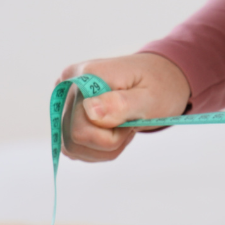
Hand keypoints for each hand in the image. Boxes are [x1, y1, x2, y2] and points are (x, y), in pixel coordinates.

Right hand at [57, 53, 190, 162]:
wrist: (159, 80)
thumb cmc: (159, 87)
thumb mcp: (151, 98)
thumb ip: (121, 105)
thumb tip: (90, 111)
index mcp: (87, 76)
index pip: (79, 128)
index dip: (109, 137)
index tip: (130, 123)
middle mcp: (68, 85)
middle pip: (72, 138)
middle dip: (107, 143)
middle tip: (129, 126)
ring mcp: (65, 99)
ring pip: (71, 146)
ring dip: (102, 148)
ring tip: (122, 128)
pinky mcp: (68, 112)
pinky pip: (74, 145)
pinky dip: (97, 147)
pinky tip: (112, 131)